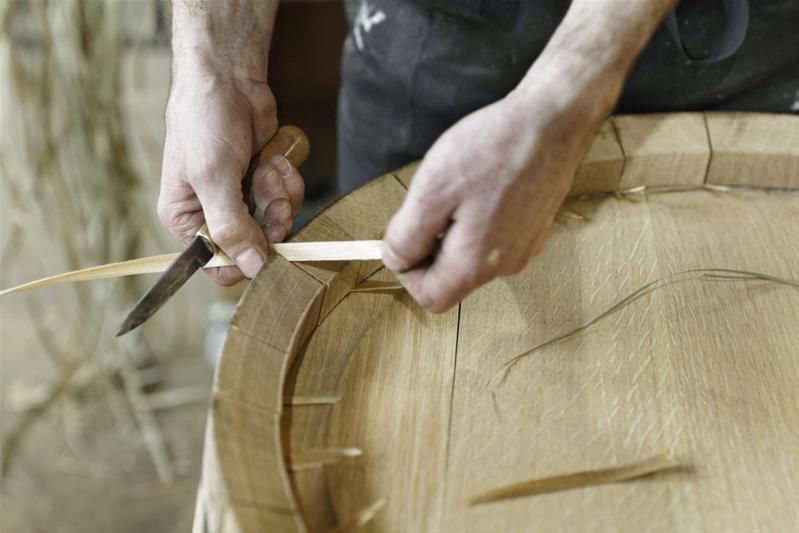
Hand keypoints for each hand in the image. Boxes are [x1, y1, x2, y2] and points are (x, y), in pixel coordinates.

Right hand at [157, 67, 303, 284]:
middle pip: (256, 246)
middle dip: (269, 218)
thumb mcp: (213, 176)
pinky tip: (274, 159)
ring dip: (280, 195)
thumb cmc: (204, 121)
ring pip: (277, 223)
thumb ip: (231, 225)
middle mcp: (213, 215)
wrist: (227, 78)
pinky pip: (288, 200)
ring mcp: (242, 199)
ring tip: (267, 167)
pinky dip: (287, 181)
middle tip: (268, 189)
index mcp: (187, 220)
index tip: (265, 241)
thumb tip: (251, 268)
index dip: (246, 259)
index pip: (218, 266)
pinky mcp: (264, 184)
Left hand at [382, 85, 606, 311]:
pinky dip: (478, 219)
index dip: (408, 271)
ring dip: (453, 231)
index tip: (407, 231)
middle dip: (430, 246)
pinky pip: (493, 238)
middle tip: (433, 200)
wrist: (553, 119)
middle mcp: (504, 266)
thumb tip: (396, 260)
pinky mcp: (534, 228)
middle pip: (451, 278)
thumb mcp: (430, 192)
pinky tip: (483, 184)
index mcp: (475, 265)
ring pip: (471, 256)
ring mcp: (524, 248)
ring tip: (460, 188)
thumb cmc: (492, 150)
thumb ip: (406, 237)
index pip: (430, 297)